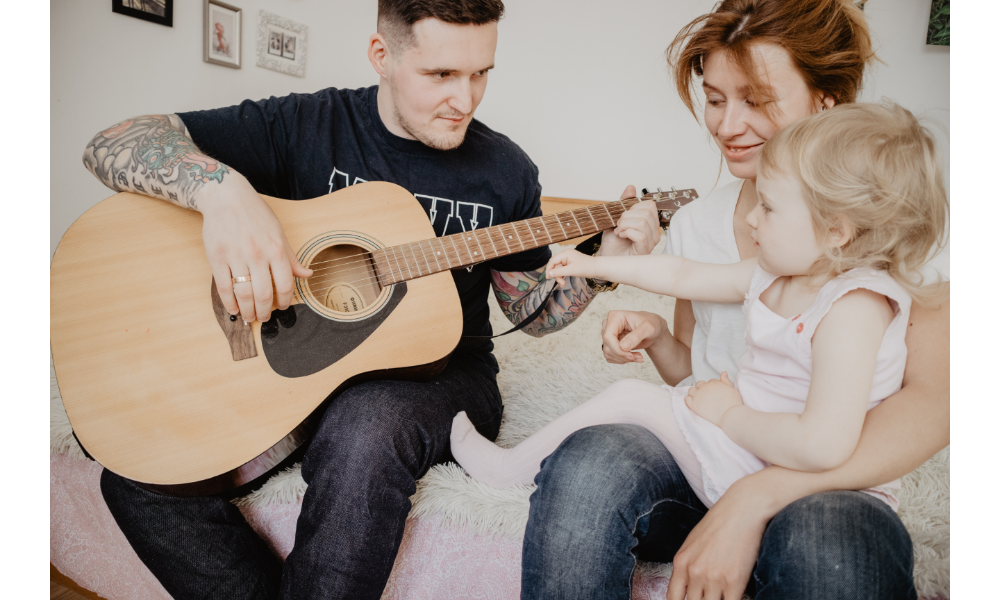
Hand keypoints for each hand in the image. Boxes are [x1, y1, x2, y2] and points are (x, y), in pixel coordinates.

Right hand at [198, 176, 311, 321]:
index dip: (284, 301)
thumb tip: (308, 275)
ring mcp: (236, 257)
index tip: (282, 307)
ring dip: (248, 311)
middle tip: (264, 317)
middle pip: (263, 294)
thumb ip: (292, 258)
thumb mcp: (279, 233)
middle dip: (265, 311)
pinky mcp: (217, 257)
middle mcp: (257, 255)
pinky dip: (229, 302)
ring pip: (244, 294)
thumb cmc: (255, 214)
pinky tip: (233, 308)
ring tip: (250, 316)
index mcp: (276, 250)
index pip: (284, 285)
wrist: (226, 197)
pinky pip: (224, 287)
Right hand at [545, 249, 594, 287]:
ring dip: (559, 276)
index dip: (548, 269)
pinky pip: (562, 269)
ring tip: (563, 284)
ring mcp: (568, 259)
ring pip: (558, 268)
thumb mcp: (571, 270)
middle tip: (559, 283)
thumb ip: (559, 272)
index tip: (548, 278)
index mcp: (565, 253)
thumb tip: (549, 273)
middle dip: (555, 274)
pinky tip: (564, 281)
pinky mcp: (570, 263)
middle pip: (554, 264)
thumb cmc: (586, 267)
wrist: (597, 268)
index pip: (552, 260)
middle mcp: (565, 255)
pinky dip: (562, 275)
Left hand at [597, 185, 660, 257]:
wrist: (606, 257)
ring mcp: (651, 242)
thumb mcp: (616, 217)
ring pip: (643, 222)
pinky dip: (627, 232)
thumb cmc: (613, 242)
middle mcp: (654, 232)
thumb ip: (624, 202)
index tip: (623, 216)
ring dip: (625, 225)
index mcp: (650, 222)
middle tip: (619, 225)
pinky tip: (622, 236)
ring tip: (619, 231)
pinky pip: (640, 235)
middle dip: (627, 216)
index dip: (634, 207)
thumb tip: (631, 187)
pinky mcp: (645, 250)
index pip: (650, 205)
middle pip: (646, 212)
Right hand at [600, 310, 666, 363]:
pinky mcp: (610, 343)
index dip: (618, 349)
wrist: (651, 328)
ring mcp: (608, 334)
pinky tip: (633, 356)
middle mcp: (608, 325)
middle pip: (607, 347)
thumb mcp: (647, 328)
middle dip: (623, 355)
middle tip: (639, 357)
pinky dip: (621, 360)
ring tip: (638, 356)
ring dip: (623, 359)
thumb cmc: (650, 324)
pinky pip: (610, 356)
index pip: (608, 337)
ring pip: (608, 353)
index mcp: (615, 317)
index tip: (631, 355)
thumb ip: (635, 336)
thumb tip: (623, 346)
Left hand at [667, 475, 769, 599]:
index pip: (673, 598)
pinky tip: (733, 595)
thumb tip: (687, 588)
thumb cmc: (719, 523)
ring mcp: (714, 578)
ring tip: (722, 594)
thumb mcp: (693, 543)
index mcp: (681, 563)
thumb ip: (687, 566)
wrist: (743, 510)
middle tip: (710, 595)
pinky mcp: (734, 582)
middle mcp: (694, 572)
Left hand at [684, 372, 741, 426]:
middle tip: (707, 396)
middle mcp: (704, 387)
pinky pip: (686, 399)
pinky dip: (688, 400)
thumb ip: (726, 381)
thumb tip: (723, 372)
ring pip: (691, 390)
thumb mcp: (732, 389)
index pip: (710, 381)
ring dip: (694, 393)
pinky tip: (693, 403)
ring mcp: (698, 396)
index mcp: (713, 383)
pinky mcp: (694, 405)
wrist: (730, 415)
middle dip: (702, 388)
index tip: (715, 393)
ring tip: (699, 399)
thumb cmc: (733, 403)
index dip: (713, 387)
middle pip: (699, 384)